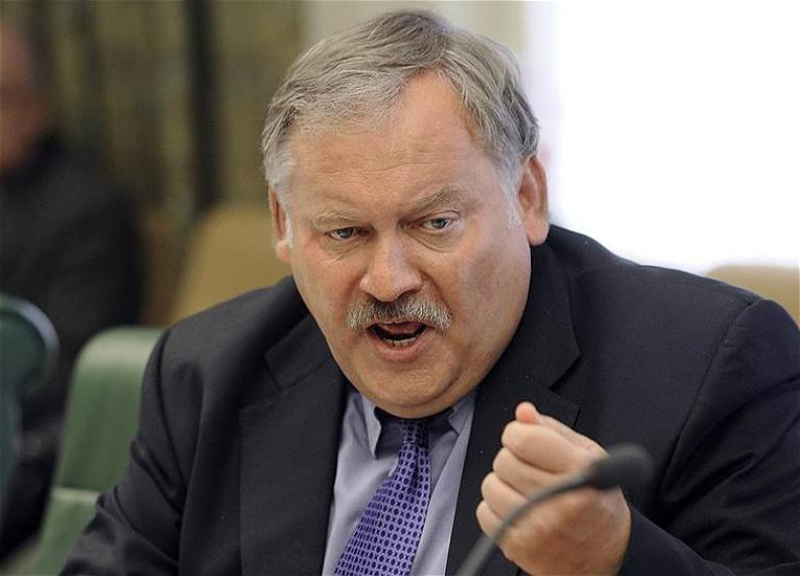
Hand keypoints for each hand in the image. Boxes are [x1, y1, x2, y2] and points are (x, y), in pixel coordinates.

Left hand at [476, 402, 631, 574]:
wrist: (605, 554)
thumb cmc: (596, 500)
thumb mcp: (587, 455)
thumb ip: (552, 429)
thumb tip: (523, 411)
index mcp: (580, 471)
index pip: (524, 439)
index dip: (516, 433)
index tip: (522, 438)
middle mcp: (561, 500)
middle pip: (504, 461)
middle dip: (512, 459)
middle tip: (529, 468)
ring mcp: (539, 527)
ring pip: (491, 486)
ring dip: (503, 484)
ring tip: (524, 490)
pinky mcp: (521, 547)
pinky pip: (485, 514)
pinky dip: (496, 509)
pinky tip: (518, 510)